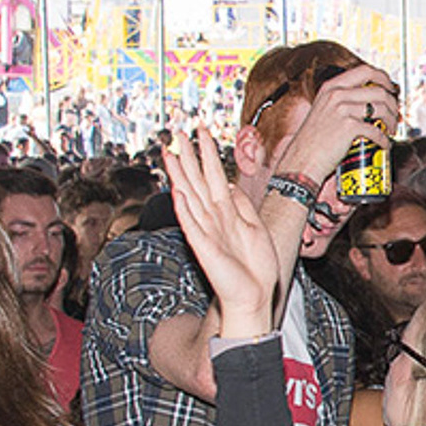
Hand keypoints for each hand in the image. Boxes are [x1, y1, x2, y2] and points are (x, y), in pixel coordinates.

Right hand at [164, 126, 281, 332]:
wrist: (254, 294)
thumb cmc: (255, 266)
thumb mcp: (255, 227)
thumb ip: (243, 206)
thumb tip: (233, 185)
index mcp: (226, 212)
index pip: (214, 176)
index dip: (207, 153)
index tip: (201, 131)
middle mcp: (212, 218)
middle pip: (197, 181)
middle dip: (188, 157)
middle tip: (178, 133)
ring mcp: (206, 232)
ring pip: (190, 197)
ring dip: (180, 176)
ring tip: (170, 154)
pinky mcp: (204, 248)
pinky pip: (193, 226)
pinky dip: (185, 209)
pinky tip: (178, 192)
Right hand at [266, 65, 399, 185]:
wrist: (302, 159)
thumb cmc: (313, 140)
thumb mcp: (323, 110)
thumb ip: (341, 101)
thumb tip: (368, 102)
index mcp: (331, 86)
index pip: (366, 71)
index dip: (384, 79)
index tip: (391, 89)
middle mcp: (337, 94)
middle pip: (379, 90)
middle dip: (393, 104)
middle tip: (395, 115)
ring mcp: (342, 109)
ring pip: (381, 108)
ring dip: (392, 121)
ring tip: (391, 130)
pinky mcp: (348, 127)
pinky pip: (376, 130)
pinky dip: (385, 139)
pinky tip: (384, 144)